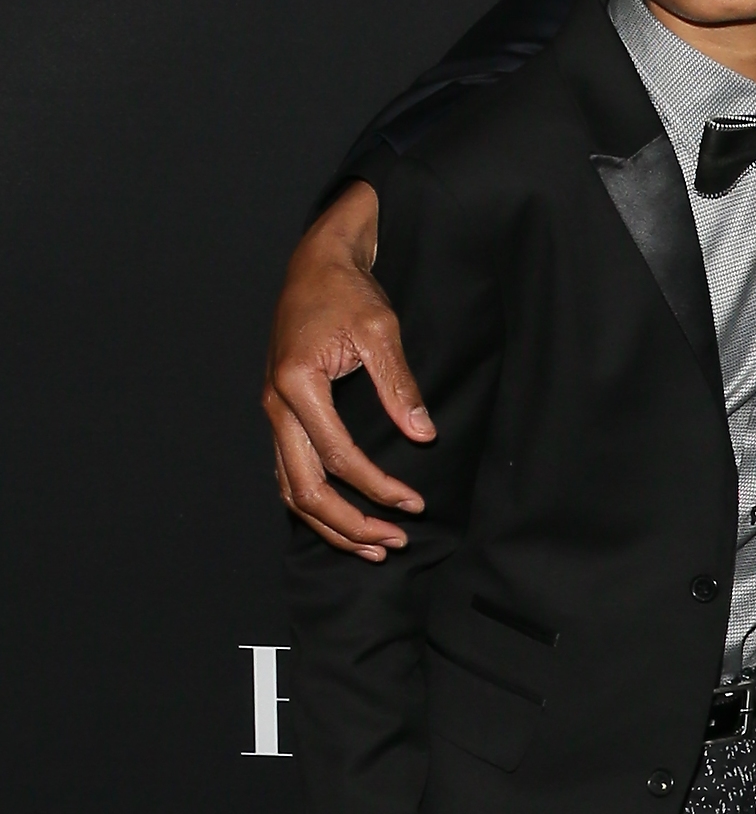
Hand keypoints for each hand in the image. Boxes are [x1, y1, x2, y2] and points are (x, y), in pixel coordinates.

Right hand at [264, 183, 431, 559]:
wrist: (315, 266)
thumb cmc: (346, 292)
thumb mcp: (381, 330)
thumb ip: (400, 386)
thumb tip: (423, 435)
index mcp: (296, 385)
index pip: (340, 457)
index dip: (379, 487)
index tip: (414, 505)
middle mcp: (276, 405)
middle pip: (306, 488)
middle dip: (351, 523)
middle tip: (395, 542)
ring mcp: (274, 412)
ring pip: (291, 490)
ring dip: (331, 524)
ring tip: (374, 547)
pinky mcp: (281, 415)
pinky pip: (289, 473)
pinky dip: (314, 505)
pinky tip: (344, 522)